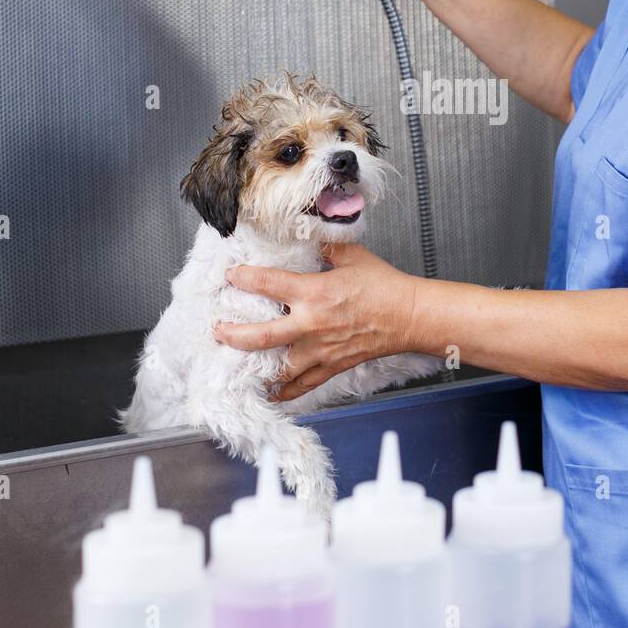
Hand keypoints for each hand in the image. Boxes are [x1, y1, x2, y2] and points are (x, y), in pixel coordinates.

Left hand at [214, 242, 424, 401]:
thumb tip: (305, 236)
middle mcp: (312, 325)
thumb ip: (324, 246)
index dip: (244, 278)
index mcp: (315, 293)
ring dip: (254, 367)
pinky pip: (301, 385)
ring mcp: (320, 350)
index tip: (231, 275)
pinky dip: (283, 391)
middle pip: (261, 336)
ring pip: (277, 367)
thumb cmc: (384, 286)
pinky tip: (270, 391)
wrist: (409, 316)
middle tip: (218, 330)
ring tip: (236, 365)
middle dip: (233, 333)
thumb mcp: (352, 256)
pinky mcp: (331, 367)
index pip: (268, 284)